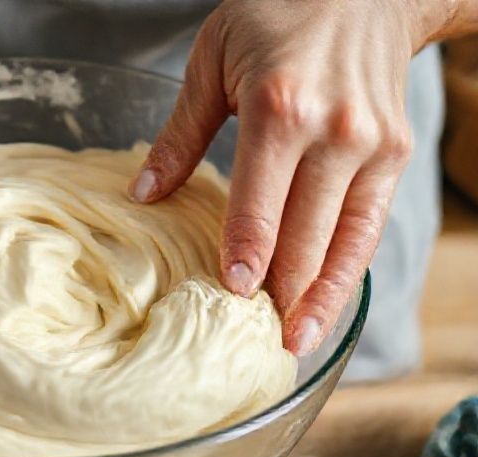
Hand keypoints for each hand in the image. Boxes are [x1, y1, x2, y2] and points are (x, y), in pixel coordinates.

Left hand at [131, 0, 442, 355]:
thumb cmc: (277, 15)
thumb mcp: (213, 60)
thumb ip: (180, 135)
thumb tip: (143, 196)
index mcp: (281, 108)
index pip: (260, 203)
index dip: (246, 255)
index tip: (233, 297)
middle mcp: (334, 132)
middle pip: (306, 233)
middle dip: (283, 293)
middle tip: (260, 342)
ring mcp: (372, 144)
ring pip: (346, 239)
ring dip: (322, 296)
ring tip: (298, 340)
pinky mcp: (394, 152)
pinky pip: (371, 223)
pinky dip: (350, 266)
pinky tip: (328, 299)